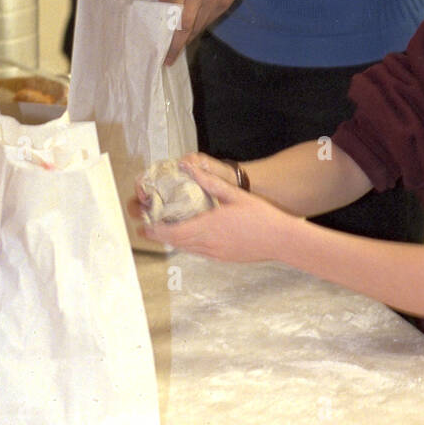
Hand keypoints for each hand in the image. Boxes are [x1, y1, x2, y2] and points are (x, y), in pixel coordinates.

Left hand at [135, 157, 292, 262]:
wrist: (281, 240)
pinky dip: (189, 245)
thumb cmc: (260, 215)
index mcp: (208, 226)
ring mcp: (215, 253)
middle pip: (176, 243)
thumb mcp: (234, 194)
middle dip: (159, 236)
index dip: (155, 230)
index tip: (143, 225)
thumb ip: (208, 181)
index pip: (172, 233)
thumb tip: (186, 166)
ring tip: (165, 230)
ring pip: (187, 249)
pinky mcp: (223, 258)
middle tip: (146, 227)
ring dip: (174, 240)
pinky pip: (199, 252)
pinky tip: (192, 236)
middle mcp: (208, 243)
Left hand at [158, 0, 251, 63]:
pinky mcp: (224, 4)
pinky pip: (208, 21)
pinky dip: (199, 28)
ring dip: (188, 39)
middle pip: (187, 28)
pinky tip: (193, 31)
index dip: (169, 36)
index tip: (162, 49)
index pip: (175, 16)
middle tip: (169, 59)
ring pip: (198, 27)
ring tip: (178, 48)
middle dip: (177, 46)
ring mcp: (214, 2)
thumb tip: (162, 1)